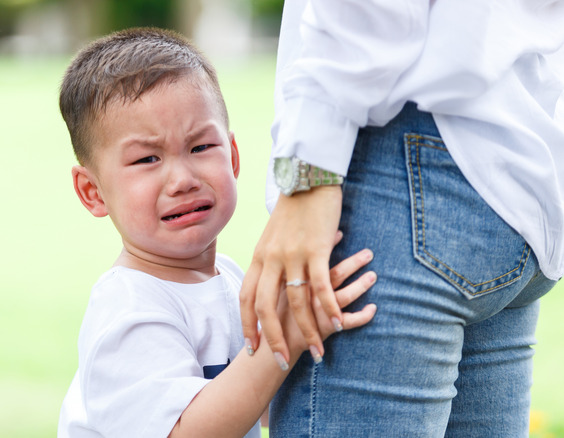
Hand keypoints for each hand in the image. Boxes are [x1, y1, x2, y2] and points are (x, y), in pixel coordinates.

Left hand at [240, 187, 342, 364]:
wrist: (307, 177)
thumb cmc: (293, 210)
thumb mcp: (272, 237)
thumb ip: (269, 261)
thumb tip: (269, 283)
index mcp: (258, 257)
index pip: (247, 298)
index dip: (248, 325)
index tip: (251, 348)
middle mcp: (270, 258)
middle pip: (266, 307)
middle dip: (273, 338)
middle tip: (280, 362)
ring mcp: (292, 254)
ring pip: (296, 301)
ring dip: (307, 330)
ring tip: (317, 352)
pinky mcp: (316, 249)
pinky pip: (322, 285)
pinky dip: (329, 308)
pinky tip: (337, 326)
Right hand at [278, 249, 376, 364]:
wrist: (268, 350)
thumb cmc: (275, 318)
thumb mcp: (276, 291)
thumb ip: (286, 273)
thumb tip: (299, 255)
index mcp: (291, 281)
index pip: (311, 258)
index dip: (326, 245)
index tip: (339, 233)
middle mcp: (305, 294)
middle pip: (332, 274)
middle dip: (352, 262)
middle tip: (369, 252)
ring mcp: (316, 311)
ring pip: (343, 295)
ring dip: (360, 285)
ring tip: (373, 275)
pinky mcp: (324, 328)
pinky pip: (348, 321)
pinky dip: (362, 316)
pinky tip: (373, 309)